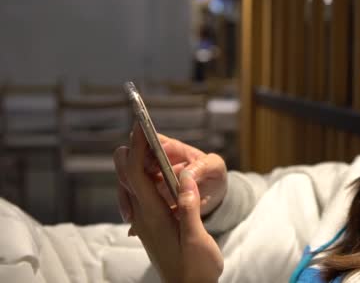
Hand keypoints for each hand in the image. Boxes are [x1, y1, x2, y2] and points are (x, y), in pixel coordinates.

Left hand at [113, 124, 222, 282]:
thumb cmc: (196, 268)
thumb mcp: (198, 240)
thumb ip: (190, 208)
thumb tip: (184, 177)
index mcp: (153, 215)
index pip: (135, 173)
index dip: (137, 147)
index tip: (141, 125)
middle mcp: (142, 215)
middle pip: (126, 173)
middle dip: (134, 149)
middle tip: (148, 132)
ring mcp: (143, 219)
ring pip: (130, 182)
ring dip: (139, 161)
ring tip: (155, 147)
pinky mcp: (148, 223)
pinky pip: (138, 192)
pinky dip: (144, 175)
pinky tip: (159, 174)